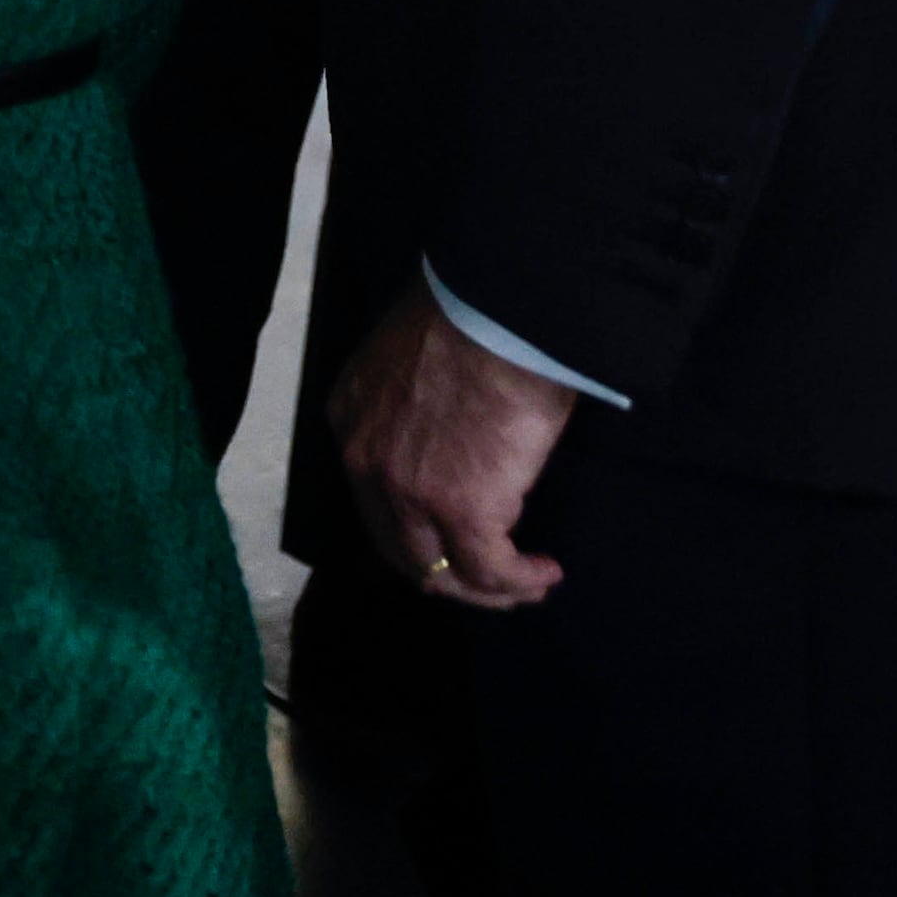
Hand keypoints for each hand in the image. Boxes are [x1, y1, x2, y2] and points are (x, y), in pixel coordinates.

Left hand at [329, 278, 575, 611]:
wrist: (501, 309)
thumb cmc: (473, 312)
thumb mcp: (416, 352)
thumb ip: (419, 397)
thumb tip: (456, 425)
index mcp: (351, 415)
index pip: (372, 495)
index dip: (415, 526)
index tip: (454, 534)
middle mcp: (365, 460)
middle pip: (398, 546)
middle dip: (446, 571)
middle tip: (491, 578)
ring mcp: (408, 491)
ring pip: (439, 571)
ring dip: (486, 588)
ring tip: (527, 584)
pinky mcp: (463, 510)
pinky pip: (490, 569)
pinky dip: (520, 580)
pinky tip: (545, 571)